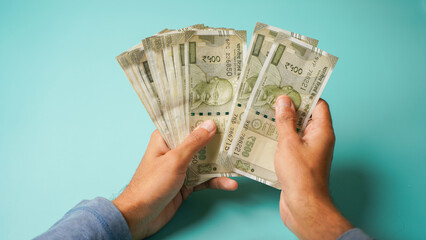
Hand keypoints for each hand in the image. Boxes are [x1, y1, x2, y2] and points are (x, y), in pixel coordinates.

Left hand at [113, 120, 237, 238]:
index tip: (221, 111)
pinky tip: (230, 183)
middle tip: (237, 133)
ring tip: (239, 159)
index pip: (185, 122)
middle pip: (198, 141)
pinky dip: (216, 181)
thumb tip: (210, 125)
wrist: (140, 216)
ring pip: (204, 161)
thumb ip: (194, 143)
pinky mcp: (186, 184)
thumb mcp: (175, 160)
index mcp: (165, 139)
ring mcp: (181, 168)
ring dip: (220, 163)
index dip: (201, 117)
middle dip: (217, 140)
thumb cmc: (151, 184)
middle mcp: (173, 151)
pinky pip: (205, 179)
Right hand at [274, 95, 351, 239]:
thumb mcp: (289, 143)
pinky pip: (291, 143)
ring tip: (263, 113)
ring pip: (297, 130)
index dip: (305, 94)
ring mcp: (310, 151)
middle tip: (271, 97)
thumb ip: (286, 121)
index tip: (288, 86)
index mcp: (322, 131)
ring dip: (282, 123)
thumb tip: (284, 100)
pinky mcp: (300, 161)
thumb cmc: (300, 175)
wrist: (303, 206)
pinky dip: (280, 138)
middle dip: (290, 107)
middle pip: (306, 116)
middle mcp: (319, 139)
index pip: (318, 104)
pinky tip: (264, 135)